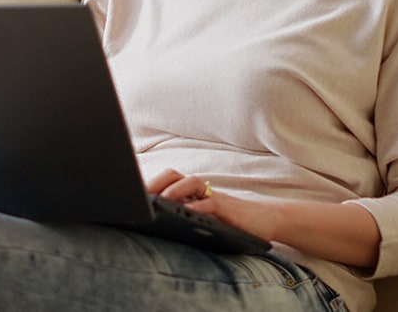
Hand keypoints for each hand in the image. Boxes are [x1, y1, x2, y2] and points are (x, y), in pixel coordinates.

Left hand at [146, 168, 276, 242]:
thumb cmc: (232, 221)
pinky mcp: (227, 207)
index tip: (132, 192)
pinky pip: (210, 204)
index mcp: (193, 192)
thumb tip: (158, 223)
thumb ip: (187, 215)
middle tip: (141, 195)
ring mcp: (214, 196)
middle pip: (174, 175)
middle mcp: (201, 190)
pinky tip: (186, 214)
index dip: (150, 182)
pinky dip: (197, 208)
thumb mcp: (205, 218)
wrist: (266, 220)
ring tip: (160, 200)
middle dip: (157, 182)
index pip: (168, 179)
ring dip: (174, 190)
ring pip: (190, 183)